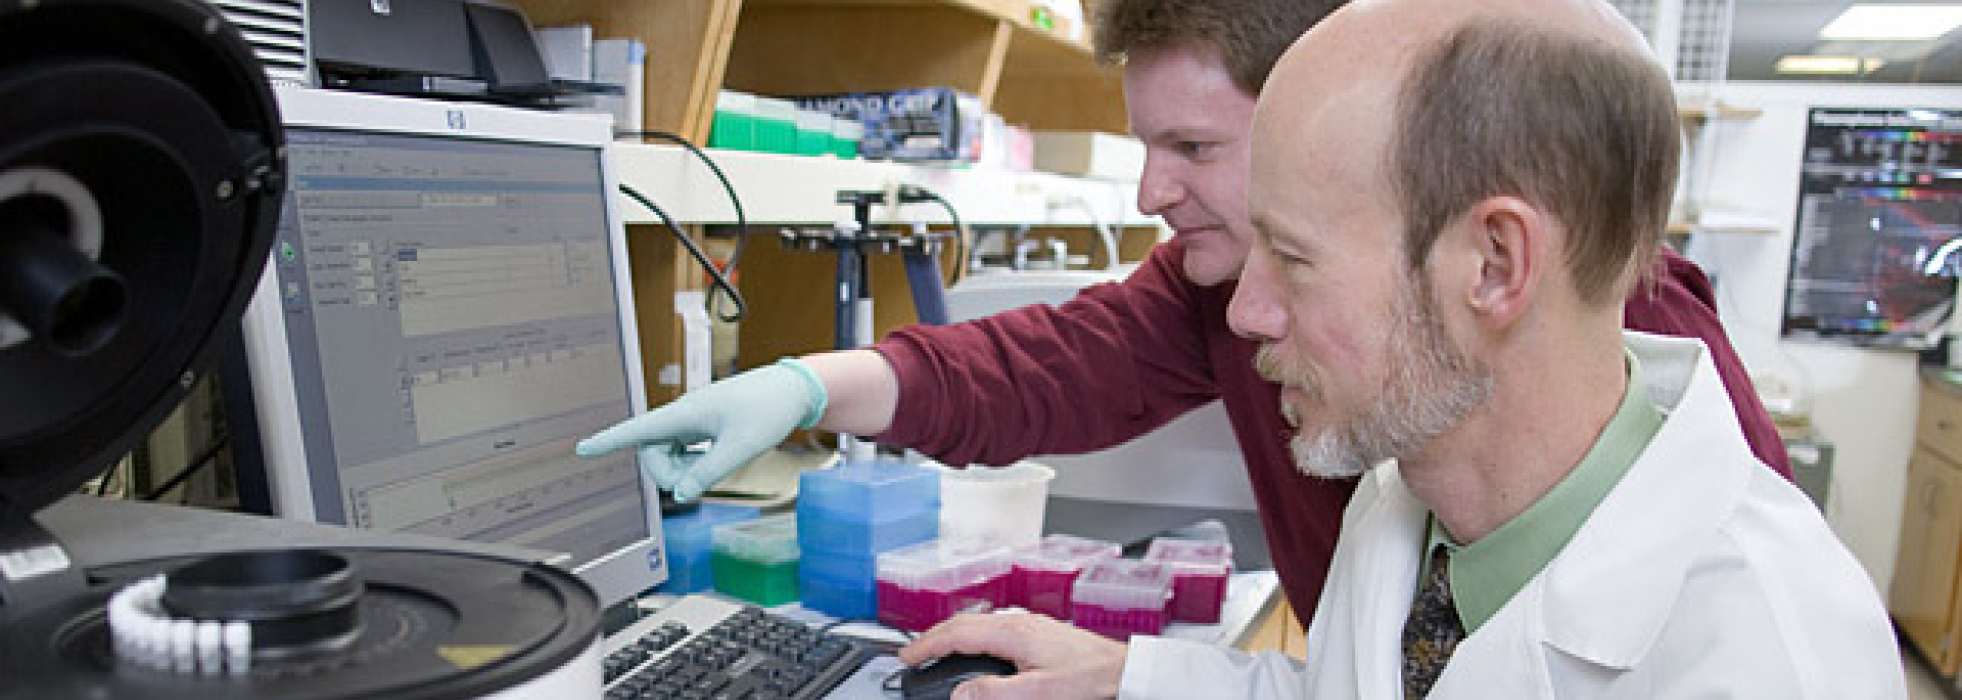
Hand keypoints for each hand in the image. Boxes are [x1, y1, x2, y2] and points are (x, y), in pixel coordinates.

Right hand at [575, 360, 823, 500]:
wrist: (794, 390)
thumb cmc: (769, 410)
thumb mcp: (740, 447)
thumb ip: (708, 472)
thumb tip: (681, 494)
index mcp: (686, 414)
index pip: (638, 429)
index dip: (610, 440)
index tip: (583, 448)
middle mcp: (685, 414)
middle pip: (651, 449)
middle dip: (665, 471)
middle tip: (697, 481)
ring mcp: (695, 419)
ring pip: (668, 451)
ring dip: (681, 468)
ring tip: (713, 469)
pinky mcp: (707, 424)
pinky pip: (684, 448)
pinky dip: (692, 462)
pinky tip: (714, 461)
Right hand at [899, 613, 1127, 699]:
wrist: (1123, 670)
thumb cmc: (1089, 679)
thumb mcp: (1038, 693)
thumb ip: (994, 693)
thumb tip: (960, 694)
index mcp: (1012, 632)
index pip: (956, 634)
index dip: (926, 646)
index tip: (906, 658)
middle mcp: (1018, 621)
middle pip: (962, 623)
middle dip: (933, 638)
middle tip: (913, 656)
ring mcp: (1028, 624)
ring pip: (978, 624)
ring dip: (952, 637)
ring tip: (936, 653)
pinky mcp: (1037, 631)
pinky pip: (993, 628)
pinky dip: (972, 638)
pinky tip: (975, 651)